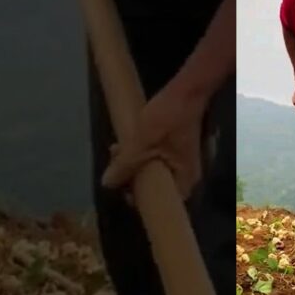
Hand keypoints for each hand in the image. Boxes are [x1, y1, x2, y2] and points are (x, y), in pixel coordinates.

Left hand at [101, 85, 205, 199]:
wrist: (188, 90)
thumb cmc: (169, 118)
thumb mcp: (141, 142)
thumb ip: (124, 165)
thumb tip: (106, 184)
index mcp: (185, 179)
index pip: (164, 203)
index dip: (142, 199)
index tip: (124, 188)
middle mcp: (188, 174)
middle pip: (158, 188)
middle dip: (134, 178)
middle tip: (116, 166)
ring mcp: (184, 161)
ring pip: (156, 172)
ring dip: (136, 165)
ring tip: (118, 150)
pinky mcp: (179, 149)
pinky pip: (160, 160)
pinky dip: (144, 156)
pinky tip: (130, 144)